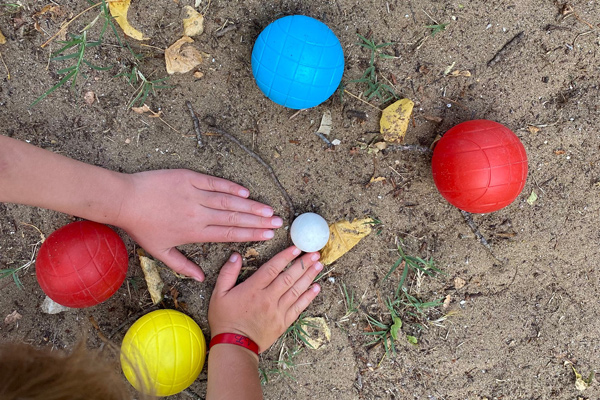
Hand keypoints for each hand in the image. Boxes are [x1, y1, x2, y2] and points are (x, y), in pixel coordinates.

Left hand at [116, 169, 282, 281]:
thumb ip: (183, 265)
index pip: (229, 234)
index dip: (250, 234)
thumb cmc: (141, 227)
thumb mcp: (160, 252)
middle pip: (234, 218)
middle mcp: (198, 213)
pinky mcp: (188, 178)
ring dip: (250, 206)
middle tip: (278, 222)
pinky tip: (246, 192)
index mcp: (194, 232)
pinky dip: (230, 187)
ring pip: (228, 201)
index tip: (268, 235)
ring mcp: (194, 194)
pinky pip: (214, 183)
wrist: (124, 200)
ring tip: (268, 209)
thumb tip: (200, 279)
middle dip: (258, 221)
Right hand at [208, 246, 321, 352]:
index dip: (285, 257)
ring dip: (309, 276)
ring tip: (319, 265)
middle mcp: (268, 298)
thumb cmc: (225, 320)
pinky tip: (316, 287)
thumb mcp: (219, 294)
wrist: (234, 347)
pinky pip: (299, 307)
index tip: (296, 248)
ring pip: (296, 290)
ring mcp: (278, 311)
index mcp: (253, 289)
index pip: (272, 268)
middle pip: (289, 277)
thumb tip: (235, 255)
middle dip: (303, 264)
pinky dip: (308, 297)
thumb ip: (228, 273)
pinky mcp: (283, 322)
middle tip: (314, 253)